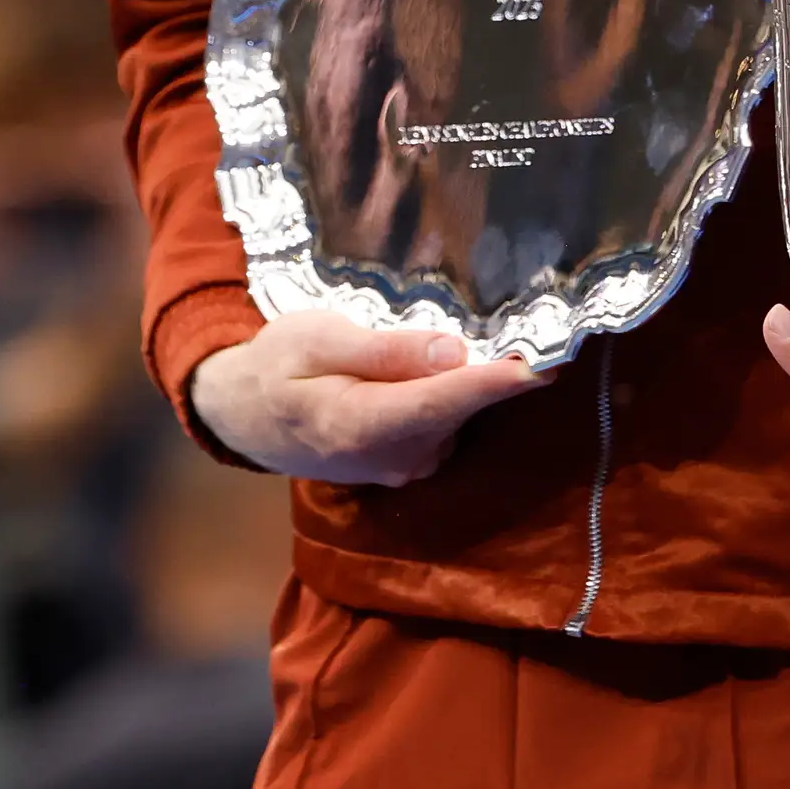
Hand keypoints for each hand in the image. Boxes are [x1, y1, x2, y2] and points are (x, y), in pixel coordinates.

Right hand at [186, 311, 545, 485]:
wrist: (244, 417)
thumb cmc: (276, 365)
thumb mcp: (315, 339)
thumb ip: (384, 350)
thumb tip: (453, 352)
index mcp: (360, 424)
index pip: (442, 402)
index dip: (495, 383)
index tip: (545, 364)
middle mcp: (392, 457)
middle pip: (460, 407)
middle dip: (497, 368)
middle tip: (530, 322)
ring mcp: (404, 466)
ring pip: (458, 413)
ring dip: (475, 379)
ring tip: (481, 333)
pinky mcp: (413, 462)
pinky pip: (449, 422)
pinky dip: (457, 393)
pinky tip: (445, 364)